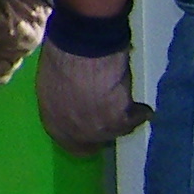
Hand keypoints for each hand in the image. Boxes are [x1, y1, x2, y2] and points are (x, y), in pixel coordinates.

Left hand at [35, 37, 151, 152]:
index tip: (94, 128)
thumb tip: (71, 104)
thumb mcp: (51, 85)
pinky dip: (140, 112)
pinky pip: (135, 119)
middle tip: (113, 115)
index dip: (84, 137)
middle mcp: (76, 132)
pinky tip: (142, 106)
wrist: (81, 48)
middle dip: (104, 128)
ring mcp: (99, 129)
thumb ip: (61, 102)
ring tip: (127, 104)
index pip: (72, 144)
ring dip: (123, 119)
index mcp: (54, 123)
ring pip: (118, 130)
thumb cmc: (60, 58)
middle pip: (97, 139)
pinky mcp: (120, 120)